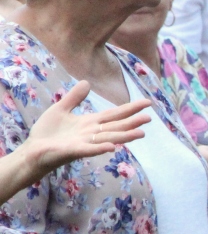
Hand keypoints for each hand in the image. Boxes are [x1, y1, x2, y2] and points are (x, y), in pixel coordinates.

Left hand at [22, 82, 151, 178]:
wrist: (33, 150)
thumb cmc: (47, 133)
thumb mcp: (60, 109)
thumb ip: (74, 98)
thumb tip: (86, 82)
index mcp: (91, 122)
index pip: (115, 114)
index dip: (130, 108)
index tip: (147, 103)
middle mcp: (92, 133)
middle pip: (116, 126)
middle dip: (132, 123)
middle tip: (149, 118)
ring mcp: (84, 143)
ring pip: (108, 138)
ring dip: (124, 136)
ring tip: (140, 134)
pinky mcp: (72, 151)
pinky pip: (88, 150)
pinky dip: (100, 148)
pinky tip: (112, 147)